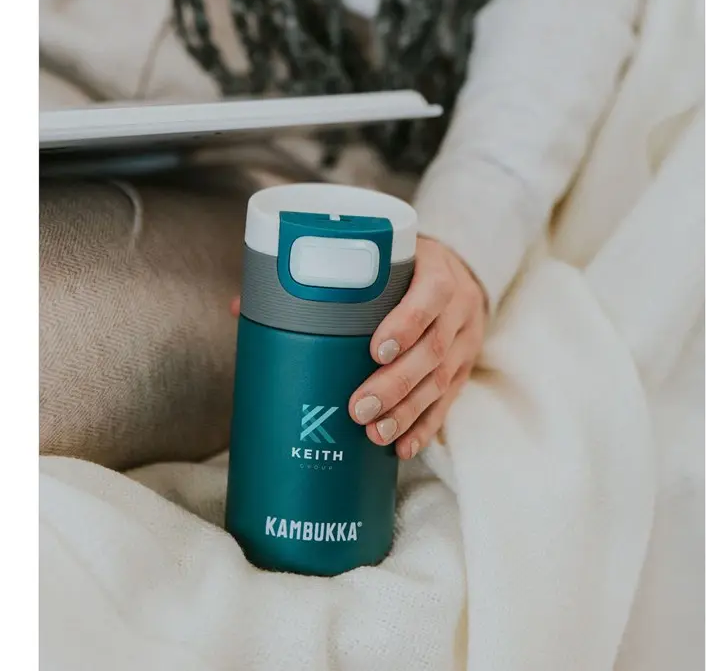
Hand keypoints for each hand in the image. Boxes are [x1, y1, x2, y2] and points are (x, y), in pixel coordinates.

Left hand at [227, 236, 485, 459]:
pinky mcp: (464, 370)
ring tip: (373, 433)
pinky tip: (401, 447)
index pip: (431, 294)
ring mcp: (464, 342)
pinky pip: (448, 403)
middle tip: (357, 408)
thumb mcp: (376, 259)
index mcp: (436, 271)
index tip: (375, 349)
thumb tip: (241, 305)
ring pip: (441, 382)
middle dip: (395, 383)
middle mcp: (457, 308)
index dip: (406, 323)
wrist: (458, 275)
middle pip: (433, 350)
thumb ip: (316, 278)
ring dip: (407, 412)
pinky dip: (424, 428)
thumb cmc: (402, 267)